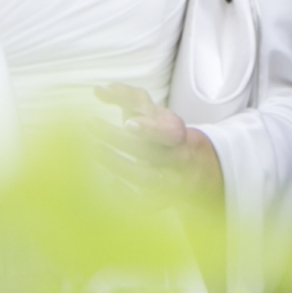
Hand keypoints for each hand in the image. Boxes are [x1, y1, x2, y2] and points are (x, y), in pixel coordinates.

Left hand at [93, 82, 212, 188]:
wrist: (200, 168)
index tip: (128, 122)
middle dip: (120, 140)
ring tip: (95, 149)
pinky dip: (127, 196)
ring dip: (118, 165)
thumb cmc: (166, 135)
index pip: (168, 132)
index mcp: (177, 134)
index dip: (150, 129)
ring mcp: (171, 180)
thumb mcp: (156, 113)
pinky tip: (110, 185)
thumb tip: (99, 89)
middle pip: (151, 153)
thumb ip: (130, 97)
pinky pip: (146, 203)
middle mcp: (176, 158)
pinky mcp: (163, 199)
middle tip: (91, 124)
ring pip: (147, 178)